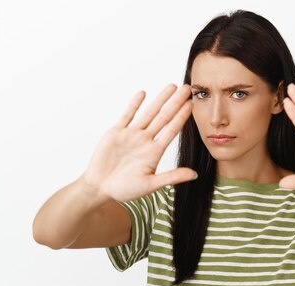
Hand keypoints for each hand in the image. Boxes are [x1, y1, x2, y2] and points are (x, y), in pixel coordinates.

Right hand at [81, 83, 196, 201]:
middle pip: (164, 117)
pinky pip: (127, 116)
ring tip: (171, 87)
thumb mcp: (150, 185)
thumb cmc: (124, 190)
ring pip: (148, 113)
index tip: (192, 104)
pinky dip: (134, 105)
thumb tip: (195, 174)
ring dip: (160, 99)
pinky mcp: (116, 132)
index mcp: (154, 152)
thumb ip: (171, 177)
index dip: (182, 117)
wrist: (100, 188)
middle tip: (187, 88)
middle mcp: (145, 140)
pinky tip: (143, 93)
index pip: (172, 130)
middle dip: (175, 102)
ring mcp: (131, 135)